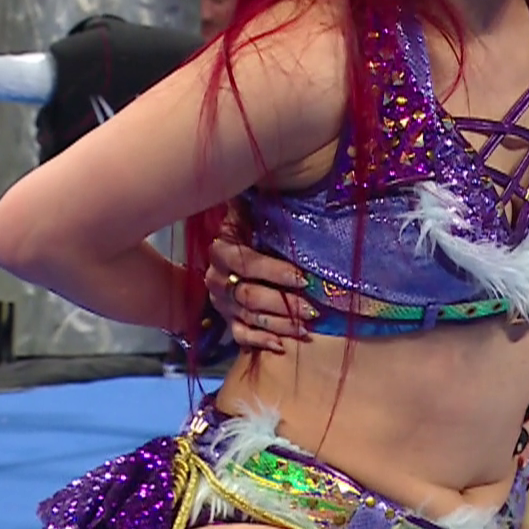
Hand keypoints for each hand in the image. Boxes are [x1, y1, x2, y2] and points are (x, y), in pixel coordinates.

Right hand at [204, 215, 315, 354]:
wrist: (233, 251)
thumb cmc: (254, 227)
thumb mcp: (253, 213)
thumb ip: (258, 205)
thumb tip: (275, 183)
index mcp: (221, 249)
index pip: (247, 263)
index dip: (275, 272)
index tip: (303, 278)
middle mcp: (216, 277)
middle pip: (248, 295)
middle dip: (283, 303)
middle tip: (312, 309)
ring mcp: (220, 301)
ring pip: (248, 317)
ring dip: (280, 324)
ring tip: (307, 327)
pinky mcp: (226, 319)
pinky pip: (241, 336)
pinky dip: (261, 341)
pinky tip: (282, 345)